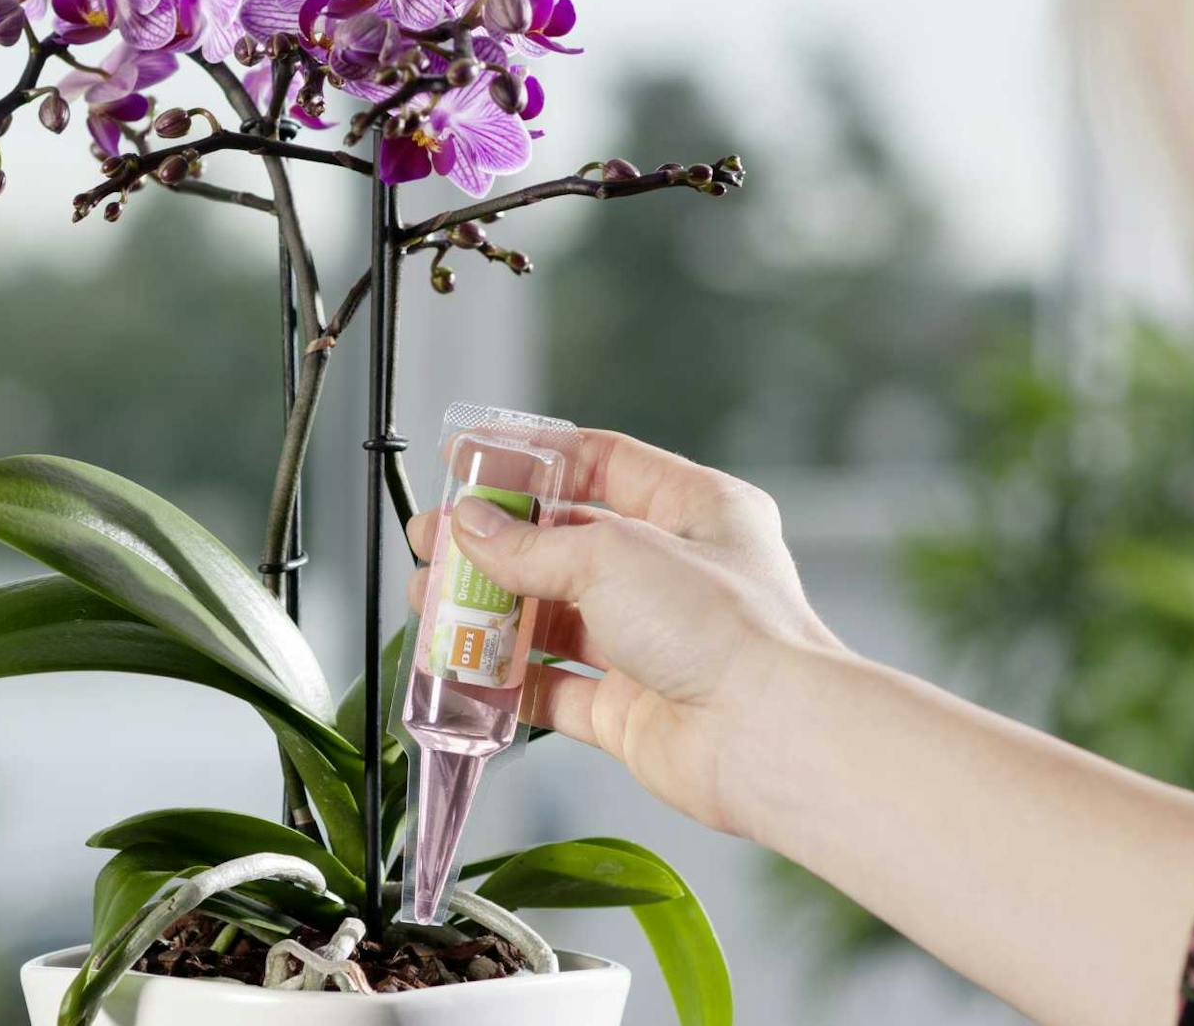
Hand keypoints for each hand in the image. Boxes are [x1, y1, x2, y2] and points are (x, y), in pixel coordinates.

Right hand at [406, 430, 843, 835]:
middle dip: (496, 542)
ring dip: (491, 610)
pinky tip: (462, 668)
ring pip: (554, 617)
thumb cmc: (721, 627)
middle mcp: (676, 573)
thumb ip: (530, 545)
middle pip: (568, 543)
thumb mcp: (611, 556)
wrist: (764, 735)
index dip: (533, 459)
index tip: (469, 461)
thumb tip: (470, 527)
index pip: (604, 463)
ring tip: (429, 601)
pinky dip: (507, 680)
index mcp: (696, 510)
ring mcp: (653, 642)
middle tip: (434, 542)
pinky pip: (553, 689)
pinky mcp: (630, 707)